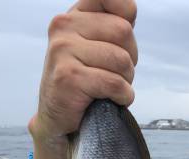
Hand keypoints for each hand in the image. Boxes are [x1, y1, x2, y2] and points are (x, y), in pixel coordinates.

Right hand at [30, 0, 137, 145]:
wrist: (57, 118)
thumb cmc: (84, 81)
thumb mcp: (95, 47)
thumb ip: (111, 25)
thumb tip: (130, 8)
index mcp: (73, 15)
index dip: (128, 20)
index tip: (120, 42)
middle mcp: (63, 26)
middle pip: (123, 31)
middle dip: (129, 59)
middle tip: (115, 74)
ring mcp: (63, 50)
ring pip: (121, 60)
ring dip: (126, 81)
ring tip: (110, 89)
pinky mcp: (68, 77)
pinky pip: (115, 83)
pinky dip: (123, 96)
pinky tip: (112, 101)